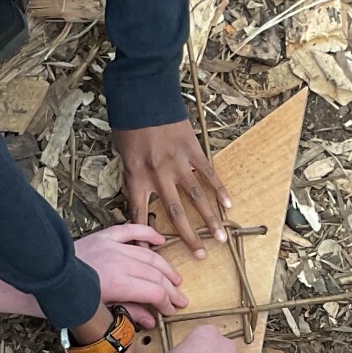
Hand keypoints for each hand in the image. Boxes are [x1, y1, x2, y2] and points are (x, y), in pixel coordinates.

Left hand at [73, 224, 186, 325]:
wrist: (42, 275)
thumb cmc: (65, 298)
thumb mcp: (98, 313)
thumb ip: (127, 313)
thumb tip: (149, 321)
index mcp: (119, 284)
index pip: (155, 292)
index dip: (167, 302)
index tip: (171, 310)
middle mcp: (120, 262)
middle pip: (156, 274)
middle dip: (171, 288)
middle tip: (180, 299)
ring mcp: (112, 247)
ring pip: (148, 255)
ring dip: (165, 267)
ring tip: (175, 278)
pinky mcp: (103, 237)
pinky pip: (131, 231)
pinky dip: (147, 233)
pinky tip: (160, 240)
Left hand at [115, 121, 229, 259]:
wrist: (143, 95)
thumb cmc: (129, 122)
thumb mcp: (122, 152)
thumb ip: (134, 175)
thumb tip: (141, 193)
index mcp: (136, 176)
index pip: (140, 213)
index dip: (145, 235)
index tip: (153, 254)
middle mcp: (158, 174)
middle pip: (175, 212)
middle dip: (188, 236)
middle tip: (200, 256)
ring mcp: (178, 162)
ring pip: (196, 197)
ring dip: (210, 219)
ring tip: (221, 238)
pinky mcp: (192, 149)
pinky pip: (208, 172)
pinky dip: (219, 188)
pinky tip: (229, 204)